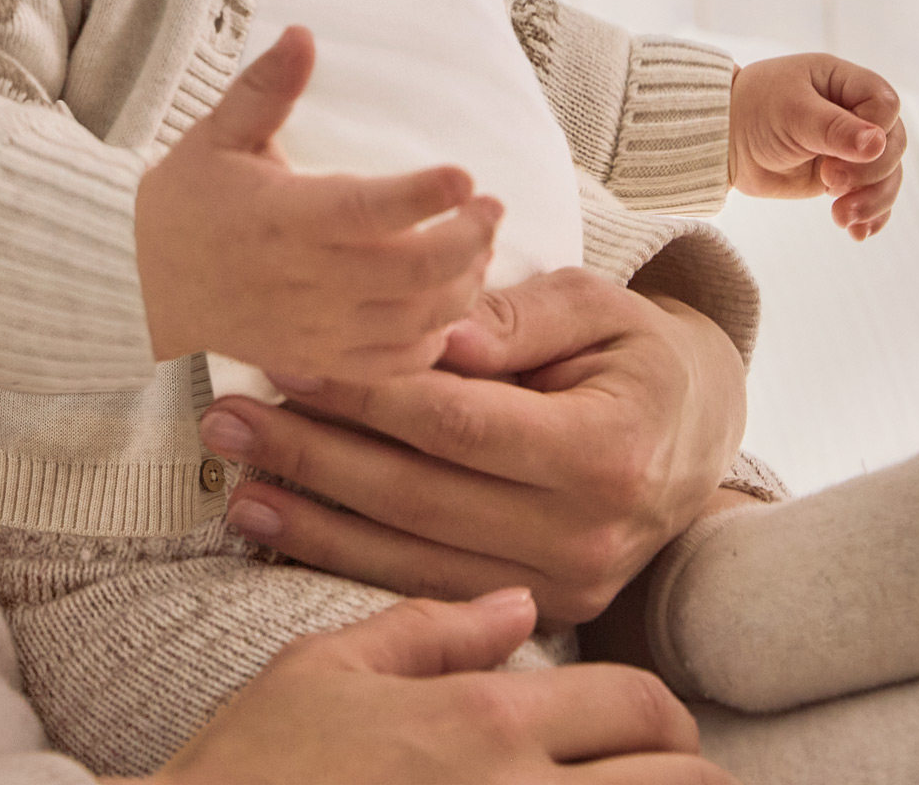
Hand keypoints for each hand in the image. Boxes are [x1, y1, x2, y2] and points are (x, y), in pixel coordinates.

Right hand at [102, 588, 733, 783]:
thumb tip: (515, 604)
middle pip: (682, 781)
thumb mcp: (324, 670)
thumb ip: (429, 628)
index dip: (657, 712)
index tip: (643, 725)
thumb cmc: (250, 768)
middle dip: (683, 771)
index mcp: (486, 723)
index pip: (638, 704)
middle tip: (651, 772)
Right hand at [134, 26, 501, 380]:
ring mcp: (316, 329)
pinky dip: (433, 339)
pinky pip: (393, 366)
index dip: (423, 196)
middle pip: (413, 272)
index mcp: (285, 218)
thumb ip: (267, 87)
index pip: (368, 211)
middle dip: (469, 239)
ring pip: (415, 321)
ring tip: (478, 246)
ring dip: (462, 285)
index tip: (464, 174)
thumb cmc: (186, 201)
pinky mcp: (319, 361)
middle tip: (491, 206)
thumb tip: (304, 33)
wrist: (141, 282)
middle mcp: (307, 279)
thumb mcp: (219, 133)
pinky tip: (446, 303)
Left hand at [201, 269, 745, 626]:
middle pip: (420, 495)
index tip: (285, 356)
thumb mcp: (596, 306)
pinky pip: (425, 588)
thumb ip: (517, 317)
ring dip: (311, 518)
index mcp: (606, 449)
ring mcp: (559, 588)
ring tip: (234, 478)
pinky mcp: (535, 612)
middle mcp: (585, 534)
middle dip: (313, 454)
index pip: (457, 422)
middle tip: (227, 416)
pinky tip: (281, 528)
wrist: (690, 436)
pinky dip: (346, 559)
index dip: (364, 391)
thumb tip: (440, 332)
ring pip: (410, 555)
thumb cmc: (633, 352)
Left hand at [728, 53, 905, 236]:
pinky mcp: (843, 179)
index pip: (886, 106)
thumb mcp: (791, 111)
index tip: (841, 150)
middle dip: (870, 172)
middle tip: (830, 182)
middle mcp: (854, 115)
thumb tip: (878, 144)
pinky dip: (871, 217)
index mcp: (844, 83)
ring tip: (841, 217)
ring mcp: (850, 149)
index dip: (876, 130)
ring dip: (872, 201)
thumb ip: (834, 128)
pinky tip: (857, 232)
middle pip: (894, 145)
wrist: (722, 141)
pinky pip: (873, 198)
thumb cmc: (752, 110)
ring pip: (888, 176)